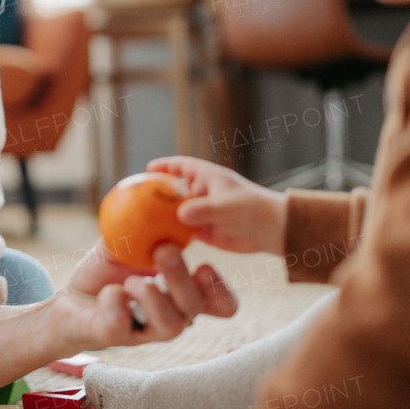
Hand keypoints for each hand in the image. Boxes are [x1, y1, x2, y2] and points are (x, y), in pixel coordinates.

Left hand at [48, 241, 237, 352]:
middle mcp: (171, 316)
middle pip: (195, 306)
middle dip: (180, 276)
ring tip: (130, 280)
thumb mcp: (126, 243)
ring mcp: (145, 331)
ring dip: (151, 294)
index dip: (220, 288)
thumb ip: (144, 225)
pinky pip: (121, 324)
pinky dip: (115, 302)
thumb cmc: (106, 273)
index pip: (221, 303)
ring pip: (171, 325)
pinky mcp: (114, 337)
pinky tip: (109, 292)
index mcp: (180, 294)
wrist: (71, 300)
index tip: (203, 264)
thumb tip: (154, 196)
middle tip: (163, 250)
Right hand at [148, 156, 288, 255]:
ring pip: (176, 213)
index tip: (148, 169)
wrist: (273, 232)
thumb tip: (179, 214)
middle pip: (173, 191)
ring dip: (161, 218)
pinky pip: (182, 232)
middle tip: (136, 200)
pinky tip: (158, 242)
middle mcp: (202, 193)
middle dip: (156, 195)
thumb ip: (202, 209)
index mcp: (208, 178)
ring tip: (141, 223)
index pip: (182, 167)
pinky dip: (171, 235)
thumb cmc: (253, 210)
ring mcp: (202, 213)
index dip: (165, 166)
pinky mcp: (204, 232)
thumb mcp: (226, 207)